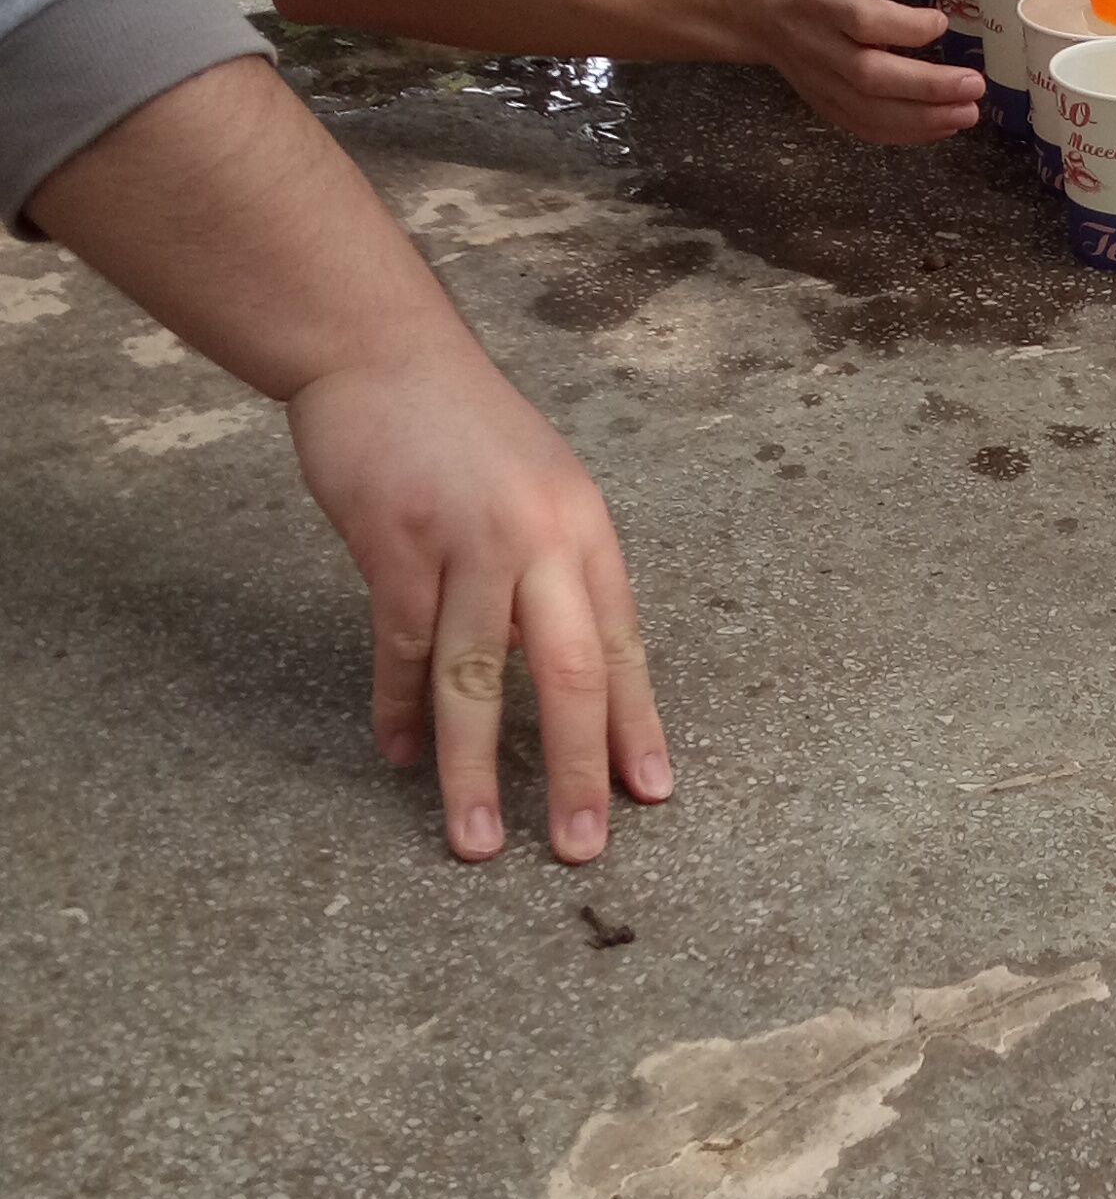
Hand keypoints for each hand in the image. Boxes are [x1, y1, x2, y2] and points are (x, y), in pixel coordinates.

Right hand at [287, 343, 672, 866]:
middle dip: (578, 769)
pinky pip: (402, 647)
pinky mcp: (397, 543)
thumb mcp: (537, 490)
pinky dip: (399, 707)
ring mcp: (468, 541)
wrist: (382, 352)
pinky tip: (398, 754)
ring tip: (477, 840)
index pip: (623, 646)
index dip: (635, 724)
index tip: (649, 794)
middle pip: (569, 673)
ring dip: (473, 768)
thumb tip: (560, 668)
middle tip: (581, 847)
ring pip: (477, 677)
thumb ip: (553, 573)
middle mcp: (540, 538)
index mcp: (586, 531)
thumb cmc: (462, 429)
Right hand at [739, 0, 981, 143]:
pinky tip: (941, 127)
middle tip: (973, 85)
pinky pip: (862, 127)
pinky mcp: (824, 101)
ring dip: (922, 119)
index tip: (942, 21)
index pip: (864, 21)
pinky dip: (903, 133)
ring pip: (869, 111)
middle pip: (870, 76)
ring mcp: (820, 79)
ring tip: (967, 113)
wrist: (756, 2)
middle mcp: (819, 45)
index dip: (906, 28)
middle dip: (926, 86)